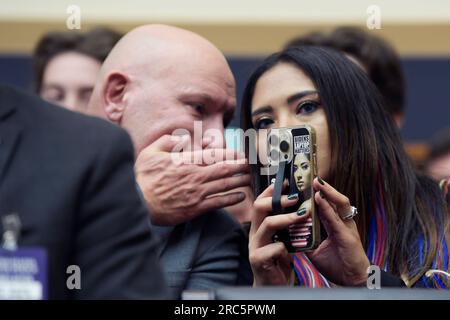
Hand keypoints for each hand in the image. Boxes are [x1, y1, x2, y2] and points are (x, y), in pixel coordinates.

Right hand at [135, 135, 250, 225]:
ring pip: (224, 185)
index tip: (240, 153)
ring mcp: (196, 193)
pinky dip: (231, 199)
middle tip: (251, 164)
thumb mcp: (152, 152)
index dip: (230, 154)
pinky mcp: (195, 208)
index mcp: (185, 161)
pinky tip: (240, 196)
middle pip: (224, 169)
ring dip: (239, 181)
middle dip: (240, 166)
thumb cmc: (143, 177)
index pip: (213, 155)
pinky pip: (218, 202)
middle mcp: (195, 176)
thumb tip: (185, 138)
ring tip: (250, 178)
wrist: (137, 202)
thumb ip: (169, 141)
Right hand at [249, 184, 309, 285]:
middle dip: (277, 199)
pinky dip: (285, 247)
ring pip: (267, 224)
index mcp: (260, 226)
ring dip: (287, 218)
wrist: (274, 286)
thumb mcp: (284, 239)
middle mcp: (255, 233)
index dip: (272, 190)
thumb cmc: (279, 262)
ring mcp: (255, 246)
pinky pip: (273, 248)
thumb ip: (286, 225)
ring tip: (302, 215)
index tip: (286, 181)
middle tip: (295, 197)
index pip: (261, 201)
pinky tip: (291, 252)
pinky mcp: (258, 260)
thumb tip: (300, 204)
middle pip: (258, 207)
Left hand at [306, 178, 369, 285]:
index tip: (306, 183)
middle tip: (311, 175)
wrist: (352, 282)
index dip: (318, 193)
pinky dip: (328, 208)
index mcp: (335, 224)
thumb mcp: (316, 250)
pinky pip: (336, 219)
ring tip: (317, 182)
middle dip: (323, 187)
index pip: (326, 204)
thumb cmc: (337, 265)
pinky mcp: (347, 236)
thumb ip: (305, 238)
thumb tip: (290, 231)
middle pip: (334, 199)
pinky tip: (319, 199)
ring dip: (327, 191)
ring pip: (339, 204)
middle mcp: (342, 223)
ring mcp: (346, 228)